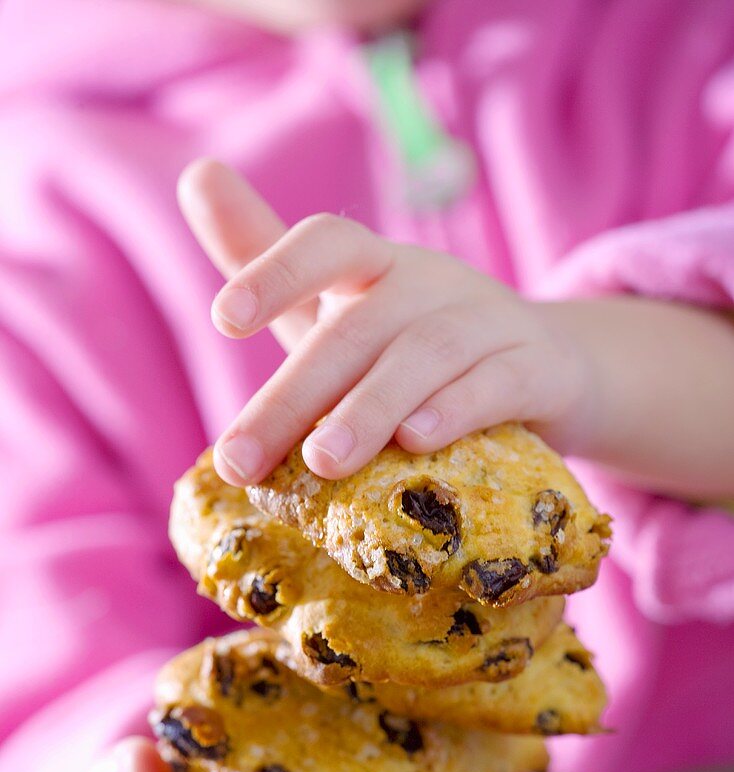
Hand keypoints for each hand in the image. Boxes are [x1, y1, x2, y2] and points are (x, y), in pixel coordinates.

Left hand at [178, 160, 589, 484]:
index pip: (328, 243)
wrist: (544, 372)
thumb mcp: (340, 309)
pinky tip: (417, 442)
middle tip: (241, 459)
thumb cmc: (413, 349)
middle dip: (296, 395)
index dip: (276, 270)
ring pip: (429, 353)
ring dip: (372, 406)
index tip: (224, 320)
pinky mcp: (539, 371)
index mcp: (378, 268)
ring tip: (323, 462)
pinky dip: (459, 408)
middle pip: (361, 326)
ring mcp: (492, 323)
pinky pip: (501, 383)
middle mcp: (433, 284)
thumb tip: (194, 172)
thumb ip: (267, 260)